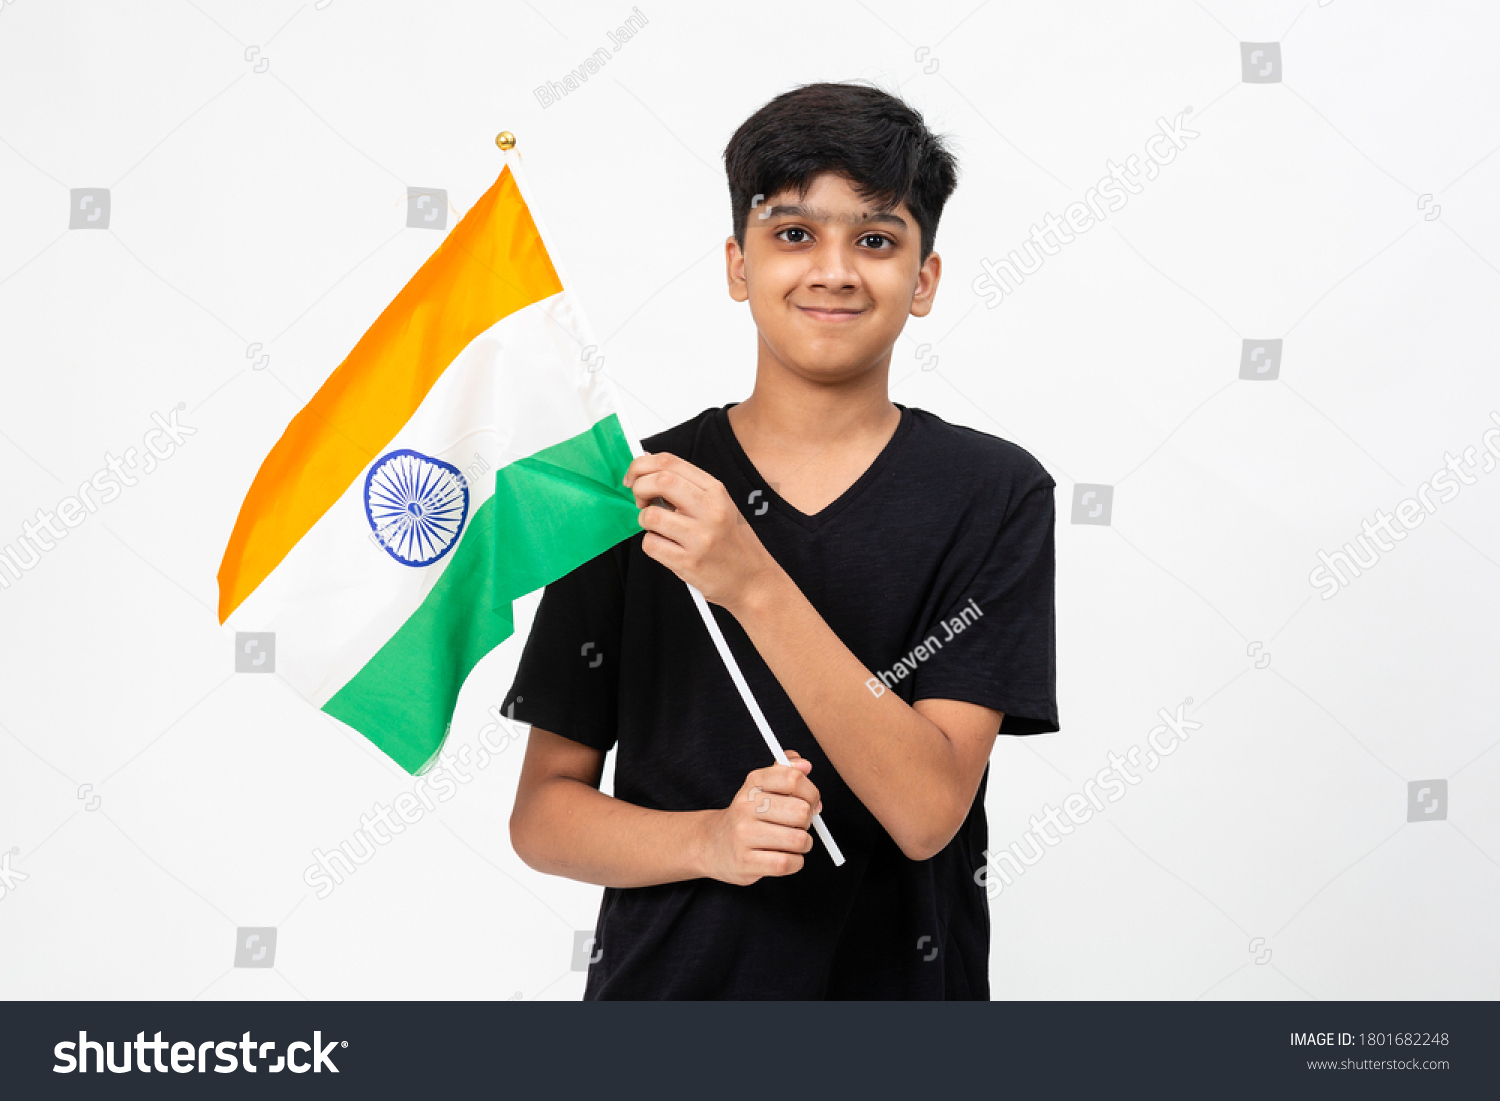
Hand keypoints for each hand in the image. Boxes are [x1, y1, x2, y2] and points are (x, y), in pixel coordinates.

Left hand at [624, 451, 780, 614]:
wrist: (751, 579)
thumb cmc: (730, 541)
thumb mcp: (718, 505)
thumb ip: (686, 485)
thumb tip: (648, 462)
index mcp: (716, 491)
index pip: (670, 462)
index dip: (642, 465)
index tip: (633, 476)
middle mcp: (710, 511)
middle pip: (660, 481)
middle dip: (639, 488)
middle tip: (640, 500)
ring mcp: (700, 537)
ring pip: (650, 516)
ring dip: (644, 520)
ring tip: (657, 527)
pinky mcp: (689, 562)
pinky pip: (651, 545)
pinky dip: (651, 544)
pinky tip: (666, 547)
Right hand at [697, 750, 822, 885]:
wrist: (712, 844)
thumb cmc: (747, 816)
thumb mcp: (761, 786)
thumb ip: (785, 769)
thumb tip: (805, 765)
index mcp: (753, 784)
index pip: (793, 779)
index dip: (811, 793)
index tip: (811, 802)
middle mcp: (746, 806)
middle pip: (801, 811)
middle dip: (807, 821)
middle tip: (798, 824)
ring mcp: (744, 835)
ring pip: (798, 840)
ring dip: (803, 844)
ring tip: (791, 842)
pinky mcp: (745, 862)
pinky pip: (787, 863)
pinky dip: (795, 862)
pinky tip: (786, 856)